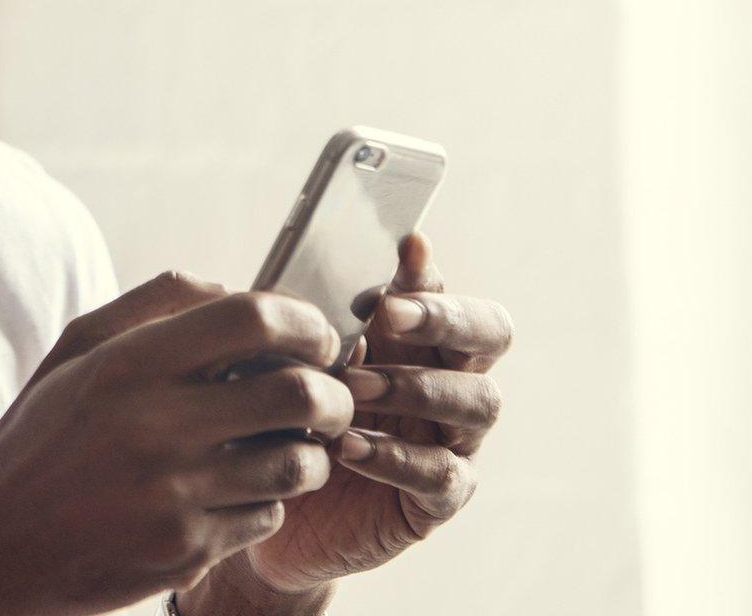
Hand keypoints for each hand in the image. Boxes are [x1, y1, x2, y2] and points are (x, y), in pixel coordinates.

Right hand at [0, 272, 358, 615]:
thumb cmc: (38, 442)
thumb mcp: (75, 354)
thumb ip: (153, 306)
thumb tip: (232, 288)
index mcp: (130, 364)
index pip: (253, 319)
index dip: (305, 321)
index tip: (314, 336)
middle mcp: (156, 426)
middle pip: (298, 394)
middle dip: (333, 393)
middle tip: (328, 397)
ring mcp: (175, 495)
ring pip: (297, 464)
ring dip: (310, 453)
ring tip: (291, 448)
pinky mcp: (186, 551)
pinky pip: (267, 517)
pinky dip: (267, 502)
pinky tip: (236, 493)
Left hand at [193, 231, 512, 608]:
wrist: (261, 507)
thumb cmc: (276, 422)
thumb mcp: (280, 367)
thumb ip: (297, 326)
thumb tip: (282, 280)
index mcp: (410, 339)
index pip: (439, 291)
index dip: (428, 269)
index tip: (406, 245)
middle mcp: (445, 381)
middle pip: (490, 334)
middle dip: (446, 317)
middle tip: (391, 313)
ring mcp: (451, 441)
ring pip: (478, 401)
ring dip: (416, 385)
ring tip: (353, 387)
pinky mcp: (437, 501)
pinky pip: (442, 474)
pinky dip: (398, 456)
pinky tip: (349, 447)